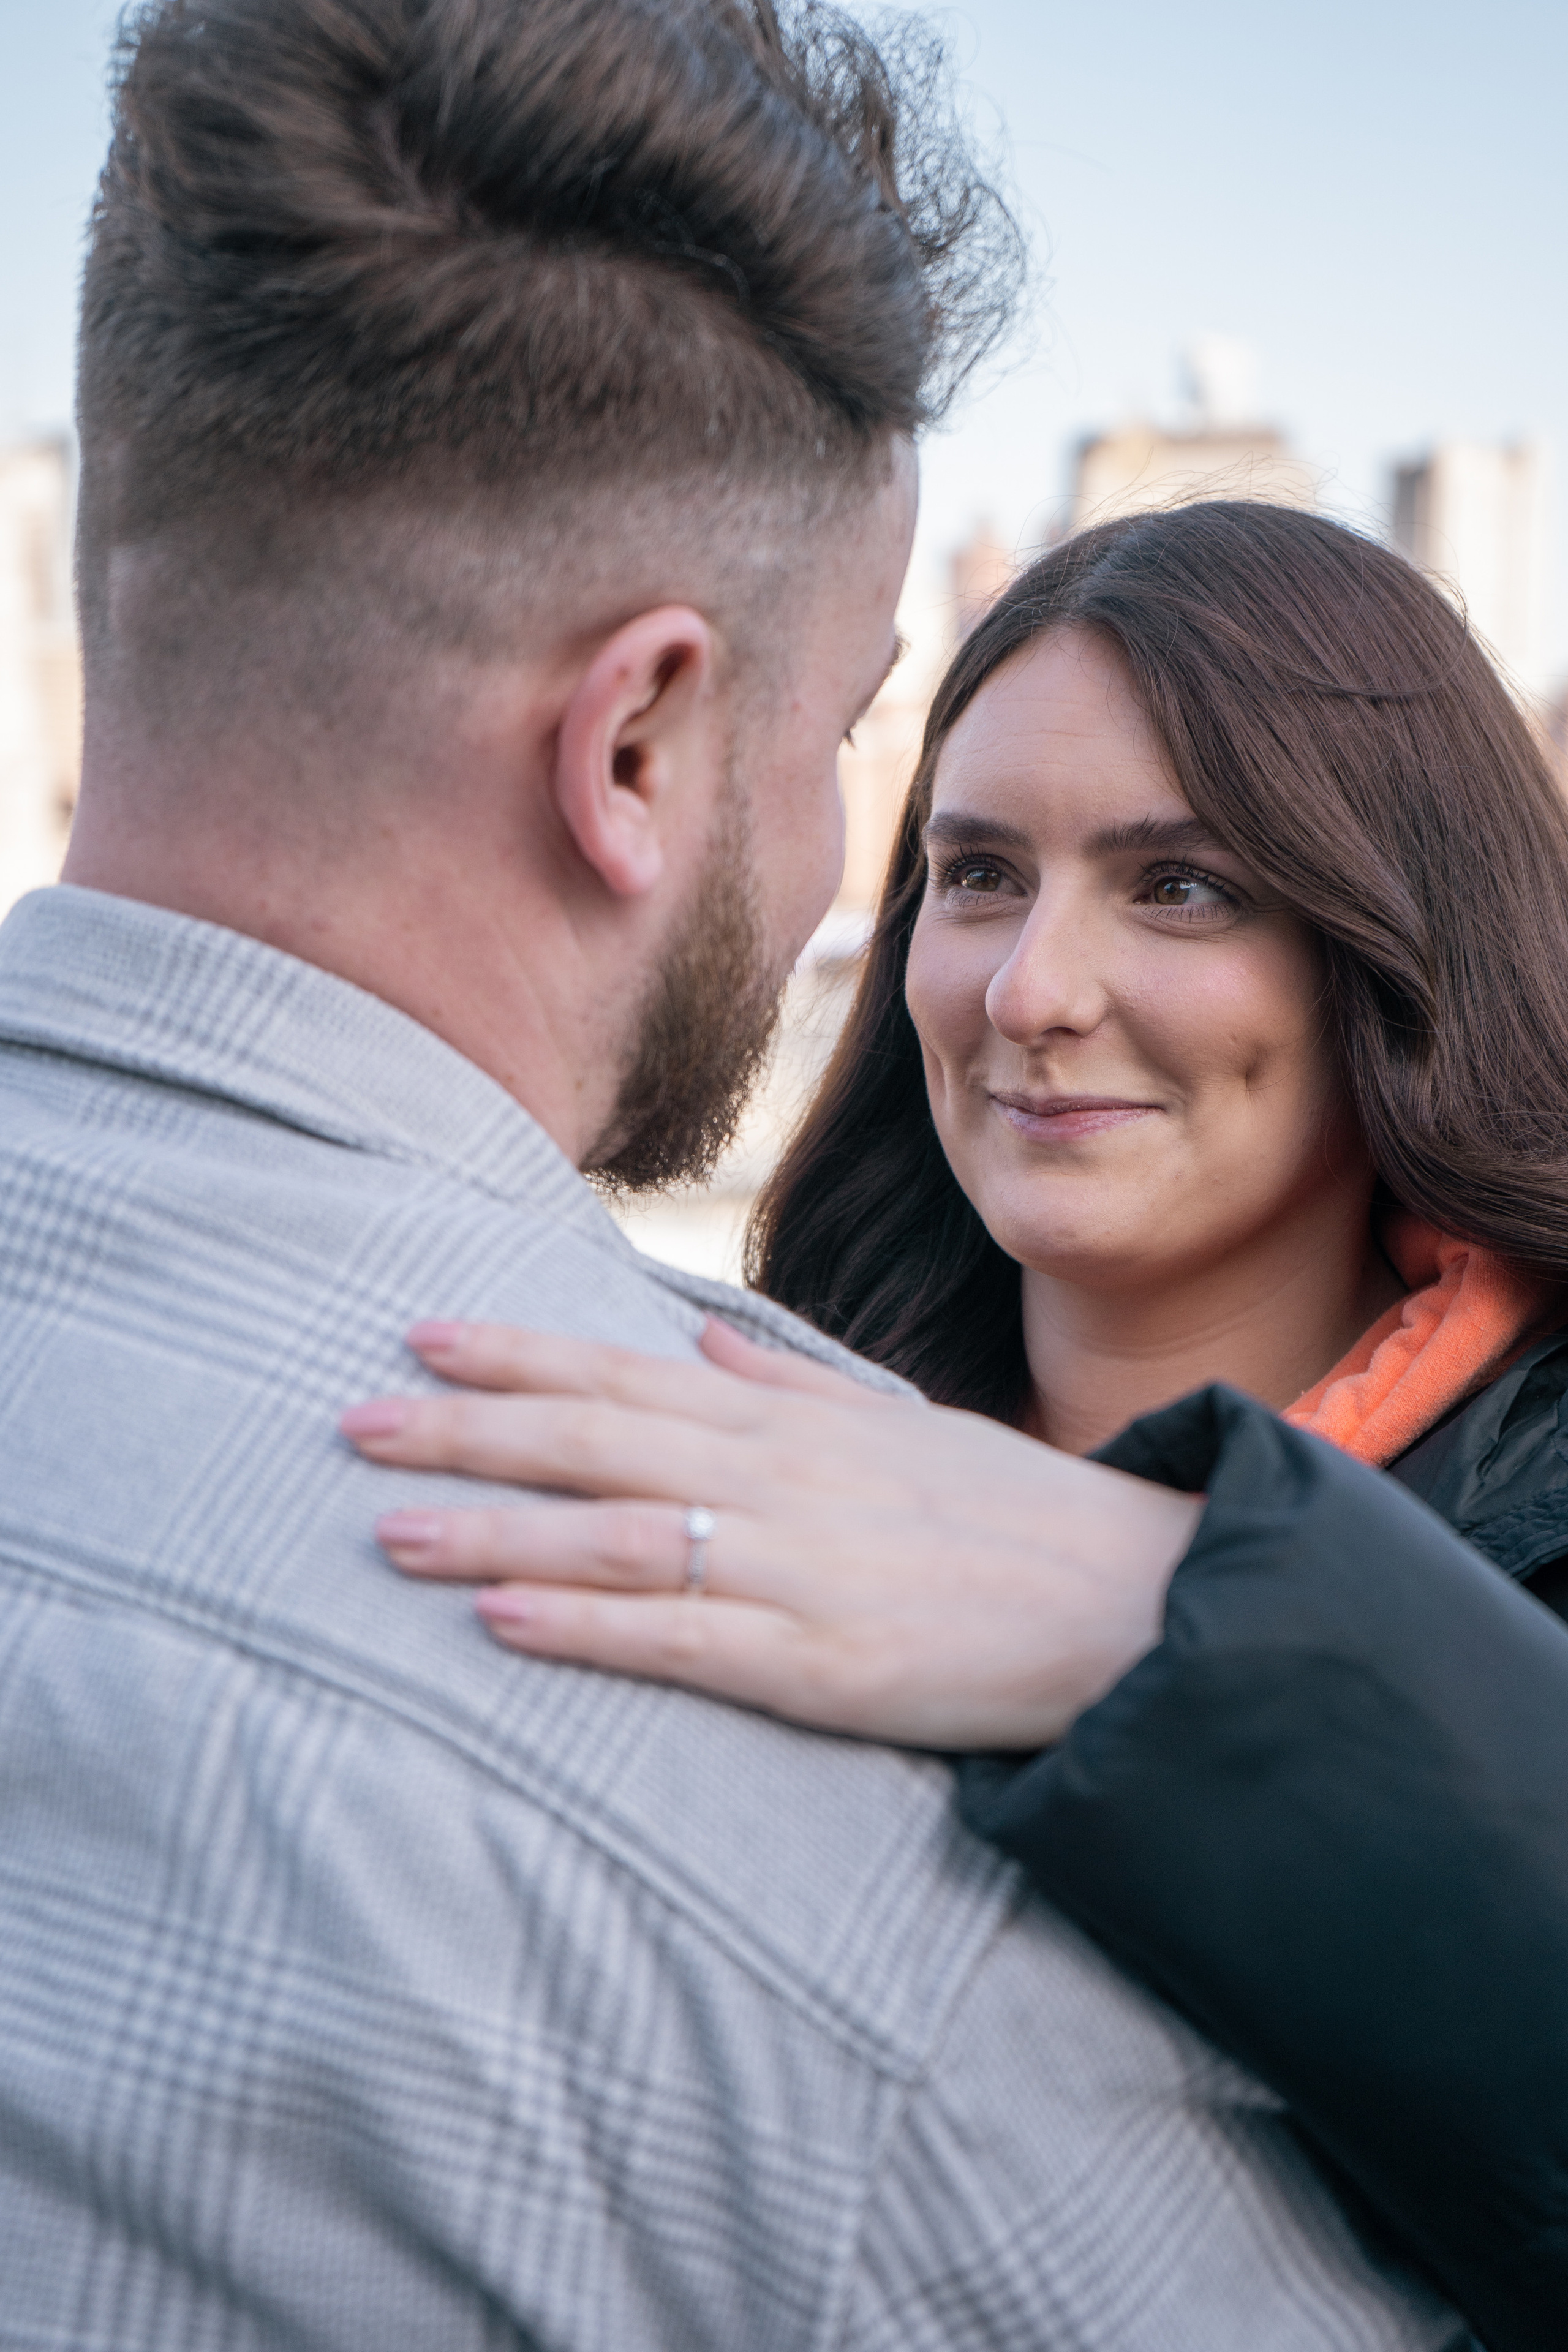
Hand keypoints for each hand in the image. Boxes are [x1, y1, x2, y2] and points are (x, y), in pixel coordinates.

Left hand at [340, 1319, 1201, 1748]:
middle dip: (468, 1431)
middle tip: (351, 1421)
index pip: (627, 1371)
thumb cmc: (1011, 1515)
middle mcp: (781, 1480)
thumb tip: (702, 1338)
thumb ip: (790, 1384)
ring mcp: (799, 1569)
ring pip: (618, 1536)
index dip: (517, 1357)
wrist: (1133, 1600)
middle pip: (597, 1441)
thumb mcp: (899, 1425)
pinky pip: (680, 1638)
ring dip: (497, 1531)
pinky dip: (585, 1626)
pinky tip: (502, 1622)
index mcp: (793, 1423)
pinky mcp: (821, 1663)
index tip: (420, 1339)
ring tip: (389, 1527)